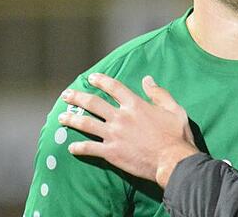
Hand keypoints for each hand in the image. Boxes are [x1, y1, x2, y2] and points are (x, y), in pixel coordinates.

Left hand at [58, 73, 198, 187]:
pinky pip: (89, 148)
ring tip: (61, 117)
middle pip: (93, 103)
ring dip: (71, 119)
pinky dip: (78, 148)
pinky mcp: (111, 152)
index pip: (114, 87)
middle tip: (66, 95)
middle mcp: (121, 117)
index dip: (101, 80)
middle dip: (77, 97)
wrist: (172, 160)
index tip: (91, 77)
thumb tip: (148, 80)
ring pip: (86, 124)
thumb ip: (159, 94)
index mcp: (136, 105)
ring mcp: (113, 135)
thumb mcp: (174, 109)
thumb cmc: (176, 135)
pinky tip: (71, 147)